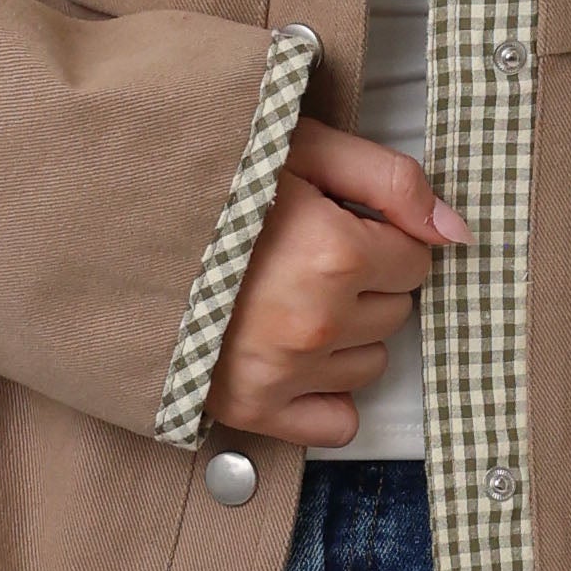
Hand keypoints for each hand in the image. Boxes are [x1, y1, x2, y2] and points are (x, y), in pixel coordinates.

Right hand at [204, 118, 466, 447]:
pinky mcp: (253, 406)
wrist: (114, 228)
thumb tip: (455, 230)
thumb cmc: (206, 182)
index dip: (381, 237)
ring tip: (292, 298)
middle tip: (308, 258)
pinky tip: (295, 355)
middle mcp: (317, 322)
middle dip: (366, 283)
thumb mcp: (300, 148)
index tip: (340, 225)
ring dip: (347, 334)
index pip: (414, 259)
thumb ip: (389, 180)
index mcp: (333, 253)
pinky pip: (337, 422)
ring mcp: (285, 371)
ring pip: (372, 362)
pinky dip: (326, 393)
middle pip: (396, 311)